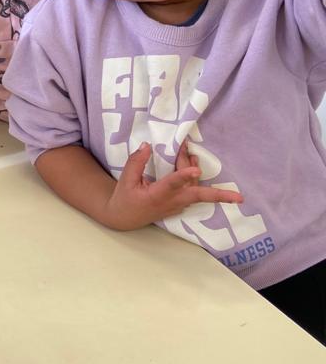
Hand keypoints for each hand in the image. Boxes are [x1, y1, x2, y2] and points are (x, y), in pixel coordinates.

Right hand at [106, 141, 242, 229]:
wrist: (124, 218)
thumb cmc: (124, 198)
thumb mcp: (125, 180)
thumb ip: (136, 162)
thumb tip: (147, 145)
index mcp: (157, 195)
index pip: (173, 184)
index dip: (184, 176)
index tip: (195, 169)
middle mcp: (172, 201)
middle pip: (198, 195)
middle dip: (219, 197)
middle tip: (239, 196)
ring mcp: (177, 204)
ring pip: (195, 188)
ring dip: (198, 172)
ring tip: (194, 153)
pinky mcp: (179, 204)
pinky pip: (192, 190)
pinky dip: (195, 177)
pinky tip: (193, 164)